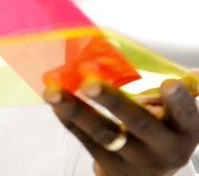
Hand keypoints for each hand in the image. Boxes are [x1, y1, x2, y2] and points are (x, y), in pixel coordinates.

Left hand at [45, 79, 198, 175]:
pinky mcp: (106, 162)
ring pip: (102, 133)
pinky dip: (67, 117)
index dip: (178, 101)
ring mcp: (132, 158)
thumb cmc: (162, 131)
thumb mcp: (177, 116)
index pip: (185, 115)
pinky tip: (54, 99)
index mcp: (184, 131)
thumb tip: (192, 72)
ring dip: (76, 109)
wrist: (148, 174)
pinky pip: (83, 138)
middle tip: (90, 83)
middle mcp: (161, 147)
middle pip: (138, 123)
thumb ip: (175, 95)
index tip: (169, 83)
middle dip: (113, 101)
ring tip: (53, 91)